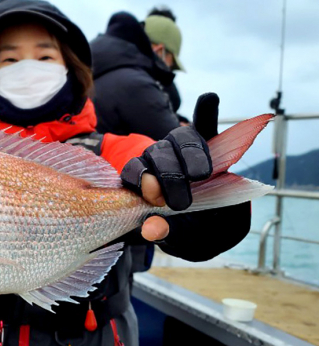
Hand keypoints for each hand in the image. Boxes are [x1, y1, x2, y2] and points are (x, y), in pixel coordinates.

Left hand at [122, 93, 219, 240]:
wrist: (220, 228)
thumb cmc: (192, 232)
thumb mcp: (180, 238)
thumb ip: (166, 233)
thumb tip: (150, 230)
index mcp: (145, 181)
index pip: (134, 171)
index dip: (142, 181)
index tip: (156, 199)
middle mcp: (160, 160)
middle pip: (156, 154)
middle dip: (168, 176)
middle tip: (181, 202)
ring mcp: (184, 150)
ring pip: (179, 139)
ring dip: (190, 155)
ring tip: (200, 176)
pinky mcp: (211, 143)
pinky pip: (207, 124)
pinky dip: (208, 111)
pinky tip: (209, 99)